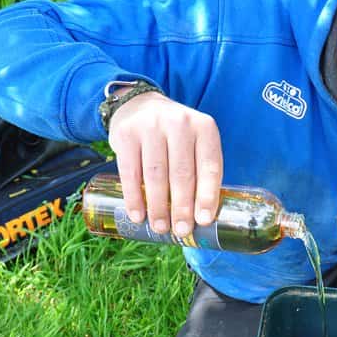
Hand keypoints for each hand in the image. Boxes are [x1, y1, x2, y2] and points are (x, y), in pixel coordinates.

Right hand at [107, 91, 222, 236]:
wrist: (139, 105)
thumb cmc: (175, 137)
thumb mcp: (195, 144)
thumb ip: (201, 172)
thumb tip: (202, 219)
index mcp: (204, 128)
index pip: (209, 166)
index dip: (207, 196)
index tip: (204, 221)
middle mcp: (179, 123)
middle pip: (182, 173)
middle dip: (182, 207)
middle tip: (182, 231)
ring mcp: (151, 126)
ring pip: (156, 175)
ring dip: (158, 206)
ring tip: (161, 227)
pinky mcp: (126, 134)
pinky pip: (130, 172)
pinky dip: (133, 197)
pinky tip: (137, 215)